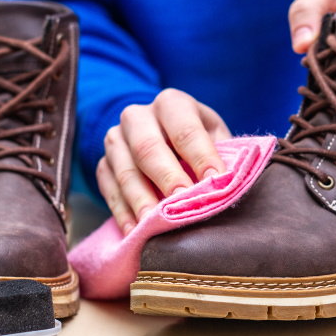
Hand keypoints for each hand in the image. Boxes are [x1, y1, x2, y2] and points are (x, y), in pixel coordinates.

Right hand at [97, 88, 231, 234]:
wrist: (161, 137)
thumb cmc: (198, 141)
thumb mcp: (215, 137)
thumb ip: (224, 155)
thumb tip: (231, 184)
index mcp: (172, 104)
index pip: (185, 129)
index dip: (201, 156)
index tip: (215, 182)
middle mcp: (138, 117)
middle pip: (148, 148)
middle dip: (166, 178)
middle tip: (181, 205)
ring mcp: (116, 141)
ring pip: (125, 172)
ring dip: (141, 201)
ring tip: (154, 225)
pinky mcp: (103, 165)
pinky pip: (109, 191)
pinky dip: (122, 213)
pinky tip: (135, 231)